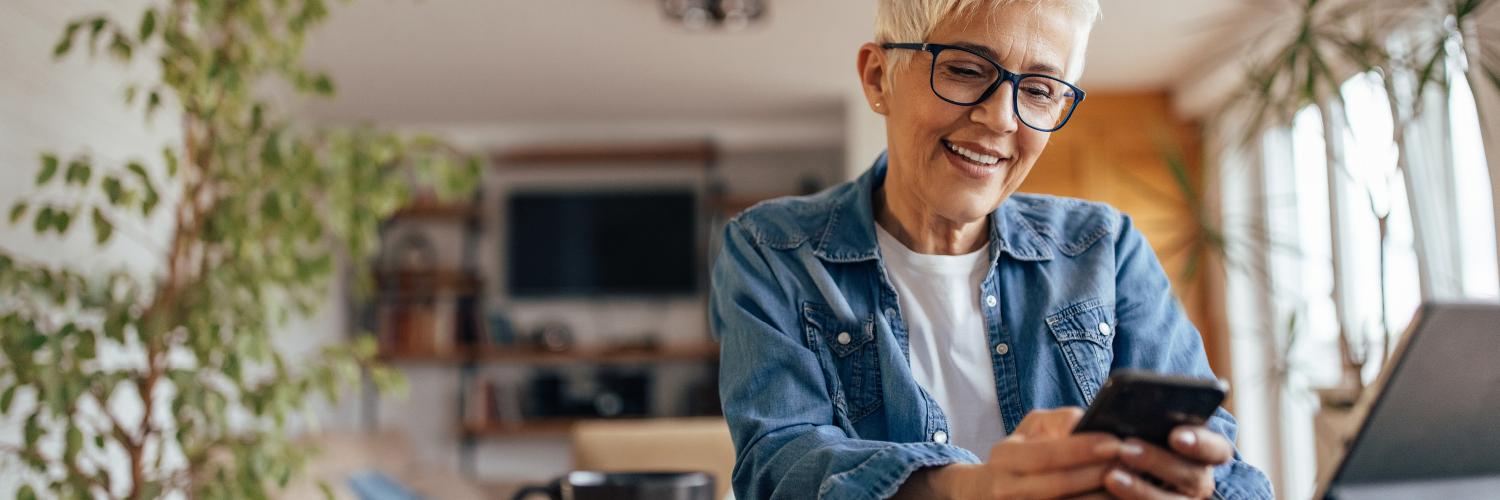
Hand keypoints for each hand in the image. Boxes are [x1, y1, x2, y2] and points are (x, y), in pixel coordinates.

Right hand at [906, 407, 1122, 498]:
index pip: (1046, 454)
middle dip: (1098, 473)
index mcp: (1005, 457)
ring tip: (1132, 483)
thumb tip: (1088, 420)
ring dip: (1101, 497)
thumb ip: (1060, 421)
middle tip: (1133, 462)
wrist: (985, 493)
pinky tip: (1113, 498)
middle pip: (1058, 485)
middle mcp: (1006, 488)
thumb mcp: (1031, 430)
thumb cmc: (1019, 454)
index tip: (1115, 441)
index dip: (1081, 449)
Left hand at [1104, 426, 1232, 498]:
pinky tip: (1107, 491)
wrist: (1124, 471)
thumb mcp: (1143, 425)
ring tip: (1111, 476)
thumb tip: (1127, 409)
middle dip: (1158, 462)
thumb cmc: (1137, 436)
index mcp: (1204, 452)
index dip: (1200, 444)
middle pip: (1193, 476)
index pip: (1217, 449)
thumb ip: (1146, 418)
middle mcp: (1199, 480)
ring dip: (1141, 490)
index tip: (1175, 436)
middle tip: (1127, 450)